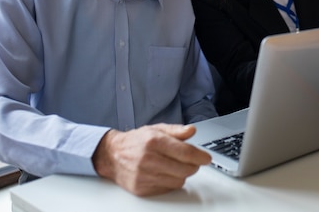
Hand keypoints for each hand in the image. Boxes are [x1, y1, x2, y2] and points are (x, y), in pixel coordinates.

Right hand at [92, 124, 210, 195]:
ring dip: (182, 174)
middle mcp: (149, 159)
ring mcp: (145, 176)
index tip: (206, 158)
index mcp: (154, 141)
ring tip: (175, 166)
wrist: (112, 155)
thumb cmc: (136, 142)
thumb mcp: (156, 129)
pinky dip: (170, 182)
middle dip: (193, 165)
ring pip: (178, 181)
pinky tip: (164, 173)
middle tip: (191, 161)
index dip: (200, 156)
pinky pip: (167, 189)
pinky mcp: (142, 189)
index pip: (186, 152)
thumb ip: (176, 130)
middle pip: (185, 169)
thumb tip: (192, 130)